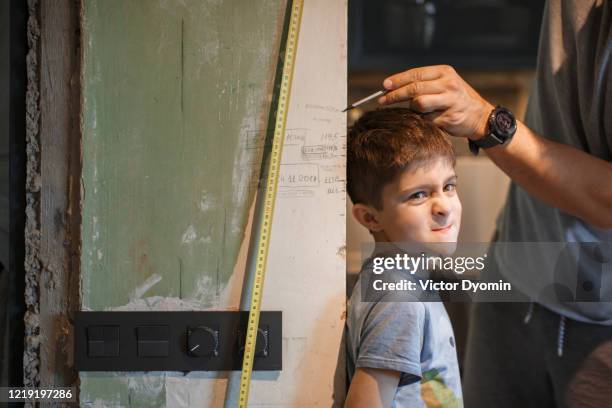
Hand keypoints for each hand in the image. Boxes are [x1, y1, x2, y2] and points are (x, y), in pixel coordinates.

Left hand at [378, 65, 494, 140]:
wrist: (480, 116)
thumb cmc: (455, 99)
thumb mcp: (443, 84)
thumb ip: (423, 84)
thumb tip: (392, 88)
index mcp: (444, 72)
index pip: (415, 74)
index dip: (398, 80)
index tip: (384, 86)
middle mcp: (448, 84)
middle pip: (414, 89)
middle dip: (395, 95)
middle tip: (382, 101)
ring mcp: (450, 101)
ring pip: (419, 104)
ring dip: (413, 109)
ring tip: (419, 111)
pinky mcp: (450, 117)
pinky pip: (426, 120)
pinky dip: (423, 121)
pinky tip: (430, 120)